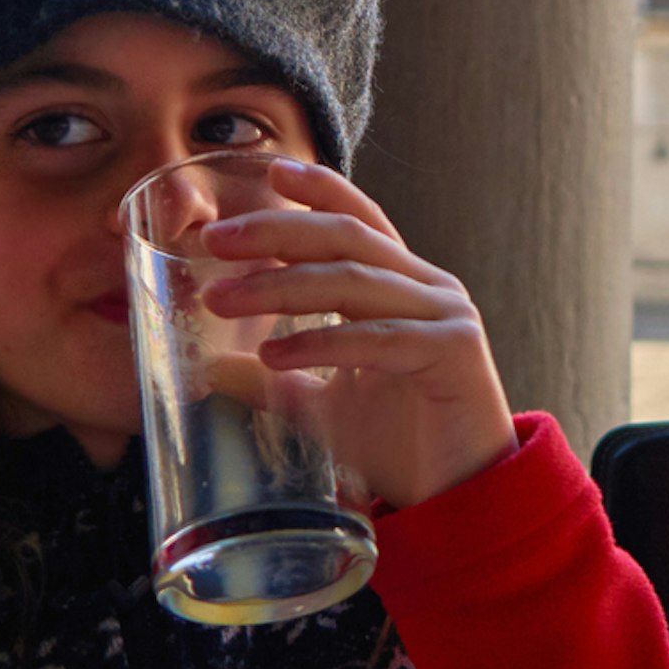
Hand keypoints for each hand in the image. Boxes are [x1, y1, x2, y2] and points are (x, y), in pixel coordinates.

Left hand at [194, 157, 514, 510]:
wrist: (459, 497)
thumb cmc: (400, 444)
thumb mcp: (323, 404)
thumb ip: (276, 379)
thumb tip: (208, 366)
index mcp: (405, 287)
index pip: (361, 221)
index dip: (320, 190)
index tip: (270, 171)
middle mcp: (428, 289)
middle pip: (347, 238)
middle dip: (277, 232)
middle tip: (215, 240)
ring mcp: (446, 316)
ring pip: (355, 281)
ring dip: (281, 286)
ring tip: (223, 298)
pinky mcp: (453, 353)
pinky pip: (377, 338)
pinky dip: (322, 342)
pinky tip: (275, 354)